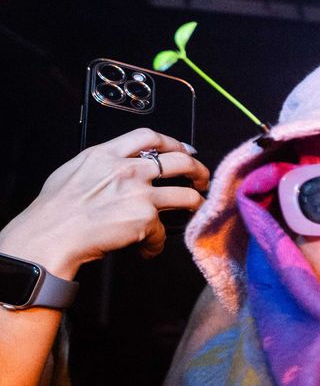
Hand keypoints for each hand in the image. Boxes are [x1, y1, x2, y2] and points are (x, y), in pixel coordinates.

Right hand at [0, 130, 207, 276]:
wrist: (50, 234)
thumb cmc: (54, 210)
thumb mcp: (73, 171)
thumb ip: (100, 164)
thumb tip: (114, 167)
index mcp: (106, 154)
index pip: (149, 136)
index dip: (173, 142)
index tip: (185, 149)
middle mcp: (127, 169)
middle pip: (180, 161)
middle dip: (198, 169)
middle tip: (202, 179)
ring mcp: (139, 193)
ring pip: (187, 195)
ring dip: (196, 204)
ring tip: (195, 210)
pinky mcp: (145, 218)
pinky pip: (163, 232)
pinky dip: (156, 243)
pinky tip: (147, 249)